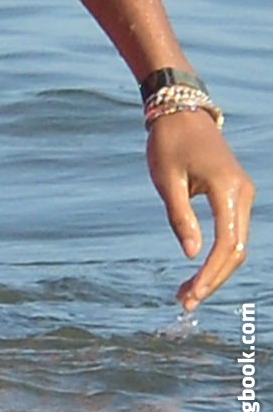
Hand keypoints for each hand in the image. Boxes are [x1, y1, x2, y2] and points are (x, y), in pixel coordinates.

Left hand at [147, 111, 253, 309]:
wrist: (179, 110)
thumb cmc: (168, 141)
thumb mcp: (166, 178)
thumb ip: (180, 216)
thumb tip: (192, 255)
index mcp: (228, 188)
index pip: (227, 243)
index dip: (211, 273)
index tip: (190, 294)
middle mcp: (244, 194)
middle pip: (237, 249)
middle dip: (213, 279)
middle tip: (185, 301)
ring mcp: (244, 194)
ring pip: (237, 243)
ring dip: (216, 270)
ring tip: (187, 293)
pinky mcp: (236, 195)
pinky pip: (232, 232)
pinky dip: (218, 254)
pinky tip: (198, 271)